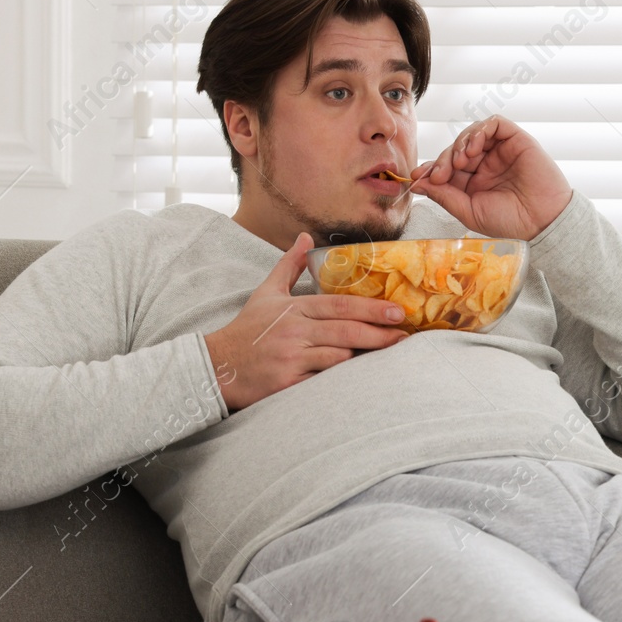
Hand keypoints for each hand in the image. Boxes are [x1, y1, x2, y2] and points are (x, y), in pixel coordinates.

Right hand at [204, 232, 410, 410]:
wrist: (217, 366)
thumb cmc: (246, 330)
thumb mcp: (266, 293)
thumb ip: (289, 265)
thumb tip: (305, 237)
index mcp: (294, 308)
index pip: (339, 305)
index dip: (371, 308)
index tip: (397, 311)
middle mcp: (294, 331)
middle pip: (345, 330)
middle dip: (378, 332)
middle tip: (404, 334)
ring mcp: (291, 358)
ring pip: (338, 356)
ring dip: (364, 356)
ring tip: (389, 354)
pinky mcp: (287, 383)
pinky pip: (323, 380)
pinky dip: (341, 377)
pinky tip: (360, 377)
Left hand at [408, 116, 573, 240]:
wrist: (542, 222)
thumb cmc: (510, 222)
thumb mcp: (468, 211)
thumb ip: (443, 196)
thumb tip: (417, 184)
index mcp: (475, 182)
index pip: (447, 167)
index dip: (431, 168)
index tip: (417, 176)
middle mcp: (487, 164)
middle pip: (456, 149)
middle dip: (443, 159)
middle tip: (440, 174)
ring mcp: (501, 151)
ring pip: (472, 133)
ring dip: (460, 143)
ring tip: (460, 161)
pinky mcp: (516, 139)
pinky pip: (494, 124)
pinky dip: (480, 130)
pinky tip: (474, 147)